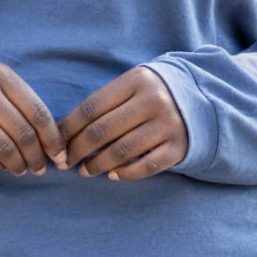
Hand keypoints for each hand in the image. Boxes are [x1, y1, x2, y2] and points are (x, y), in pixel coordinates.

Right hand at [0, 59, 67, 173]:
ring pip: (4, 148)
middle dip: (37, 157)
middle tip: (40, 168)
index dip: (53, 139)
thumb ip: (21, 101)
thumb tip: (50, 140)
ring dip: (18, 165)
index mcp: (1, 75)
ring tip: (22, 170)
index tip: (60, 155)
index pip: (37, 112)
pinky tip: (2, 166)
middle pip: (23, 133)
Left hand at [59, 67, 188, 180]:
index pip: (91, 108)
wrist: (200, 99)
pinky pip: (146, 166)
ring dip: (97, 165)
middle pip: (102, 131)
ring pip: (121, 151)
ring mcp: (168, 124)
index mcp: (135, 81)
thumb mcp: (130, 87)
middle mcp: (153, 101)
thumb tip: (63, 133)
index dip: (68, 129)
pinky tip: (113, 175)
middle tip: (67, 162)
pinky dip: (126, 174)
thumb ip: (102, 104)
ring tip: (86, 171)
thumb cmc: (150, 95)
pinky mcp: (179, 147)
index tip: (56, 144)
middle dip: (78, 151)